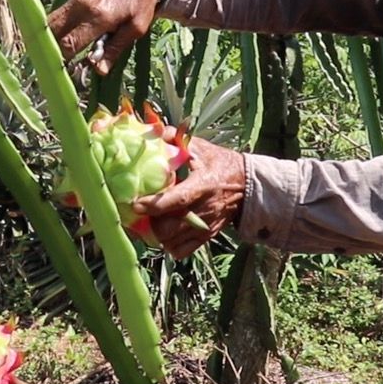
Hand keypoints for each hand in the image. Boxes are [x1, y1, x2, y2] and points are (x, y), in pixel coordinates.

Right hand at [48, 0, 169, 74]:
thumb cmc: (142, 1)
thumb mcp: (136, 29)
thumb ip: (115, 49)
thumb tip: (98, 70)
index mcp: (99, 16)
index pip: (69, 43)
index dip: (63, 60)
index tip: (64, 72)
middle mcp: (81, 5)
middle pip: (52, 32)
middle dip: (51, 50)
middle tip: (58, 64)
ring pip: (50, 22)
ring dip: (51, 39)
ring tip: (59, 53)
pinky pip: (57, 14)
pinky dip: (56, 28)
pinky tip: (64, 38)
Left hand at [132, 135, 245, 258]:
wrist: (247, 186)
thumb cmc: (220, 163)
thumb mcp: (201, 147)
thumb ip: (177, 138)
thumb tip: (155, 132)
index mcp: (203, 186)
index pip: (177, 199)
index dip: (154, 204)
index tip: (135, 203)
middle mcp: (205, 210)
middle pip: (170, 228)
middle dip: (150, 222)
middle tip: (141, 212)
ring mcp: (206, 226)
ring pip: (172, 242)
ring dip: (157, 234)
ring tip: (150, 220)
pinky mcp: (206, 237)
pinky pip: (182, 251)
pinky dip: (169, 245)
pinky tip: (165, 232)